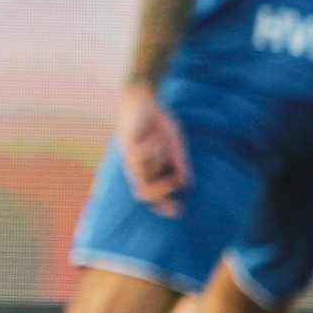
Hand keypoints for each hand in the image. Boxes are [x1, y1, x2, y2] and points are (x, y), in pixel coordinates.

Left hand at [116, 83, 190, 215]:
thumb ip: (179, 165)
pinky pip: (145, 154)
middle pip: (143, 193)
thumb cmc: (158, 125)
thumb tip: (185, 185)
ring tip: (161, 140)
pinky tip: (153, 133)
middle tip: (174, 184)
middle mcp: (134, 167)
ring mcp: (128, 157)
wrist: (144, 101)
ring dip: (161, 159)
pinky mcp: (127, 145)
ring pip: (149, 171)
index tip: (178, 212)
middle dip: (160, 193)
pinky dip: (155, 146)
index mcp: (145, 170)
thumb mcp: (174, 148)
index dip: (162, 206)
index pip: (149, 195)